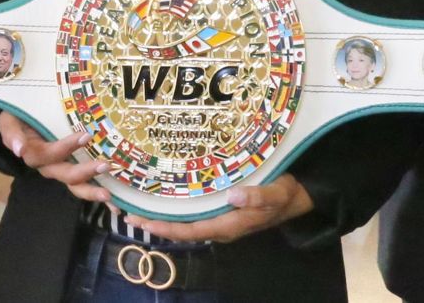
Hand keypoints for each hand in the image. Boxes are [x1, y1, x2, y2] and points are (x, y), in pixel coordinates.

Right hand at [0, 111, 107, 201]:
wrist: (18, 122)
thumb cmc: (16, 119)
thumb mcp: (9, 122)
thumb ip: (12, 134)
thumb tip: (19, 149)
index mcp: (33, 153)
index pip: (49, 154)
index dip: (66, 147)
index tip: (86, 135)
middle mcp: (47, 165)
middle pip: (66, 174)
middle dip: (85, 172)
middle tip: (105, 165)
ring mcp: (58, 168)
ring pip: (74, 184)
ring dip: (91, 189)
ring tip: (108, 194)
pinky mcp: (68, 167)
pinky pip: (82, 183)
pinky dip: (95, 192)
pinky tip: (112, 203)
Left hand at [125, 174, 313, 242]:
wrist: (296, 198)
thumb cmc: (284, 194)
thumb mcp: (275, 193)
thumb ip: (255, 196)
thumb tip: (231, 196)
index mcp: (228, 224)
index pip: (189, 231)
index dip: (165, 227)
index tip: (142, 221)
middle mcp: (220, 226)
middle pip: (181, 230)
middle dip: (155, 224)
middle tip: (128, 214)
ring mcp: (220, 221)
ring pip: (185, 224)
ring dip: (162, 218)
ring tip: (138, 208)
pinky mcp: (221, 213)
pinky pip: (193, 216)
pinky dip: (176, 211)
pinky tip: (165, 200)